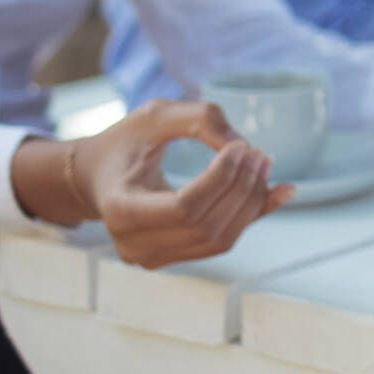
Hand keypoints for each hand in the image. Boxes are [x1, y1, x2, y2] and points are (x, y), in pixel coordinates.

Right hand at [69, 100, 293, 268]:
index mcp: (119, 209)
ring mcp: (152, 258)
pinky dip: (251, 216)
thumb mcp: (155, 115)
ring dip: (252, 202)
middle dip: (243, 187)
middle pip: (207, 225)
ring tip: (263, 165)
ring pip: (220, 239)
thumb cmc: (124, 143)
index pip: (185, 207)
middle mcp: (133, 244)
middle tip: (259, 153)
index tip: (241, 147)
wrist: (98, 176)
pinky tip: (276, 191)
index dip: (221, 179)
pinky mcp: (173, 258)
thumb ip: (200, 119)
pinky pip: (222, 242)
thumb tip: (244, 147)